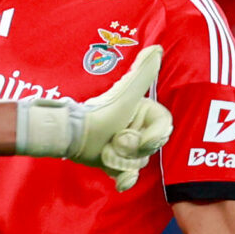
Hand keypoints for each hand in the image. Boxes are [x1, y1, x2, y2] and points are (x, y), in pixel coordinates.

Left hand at [14, 45, 173, 189]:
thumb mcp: (125, 97)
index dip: (151, 136)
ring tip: (105, 152)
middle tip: (114, 142)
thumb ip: (142, 74)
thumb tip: (157, 48)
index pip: (164, 128)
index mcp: (145, 112)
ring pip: (140, 162)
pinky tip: (118, 184)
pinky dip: (124, 180)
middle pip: (151, 148)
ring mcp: (127, 147)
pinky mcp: (116, 163)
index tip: (133, 136)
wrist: (70, 136)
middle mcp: (138, 128)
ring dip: (122, 161)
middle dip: (132, 149)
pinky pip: (129, 176)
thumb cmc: (98, 115)